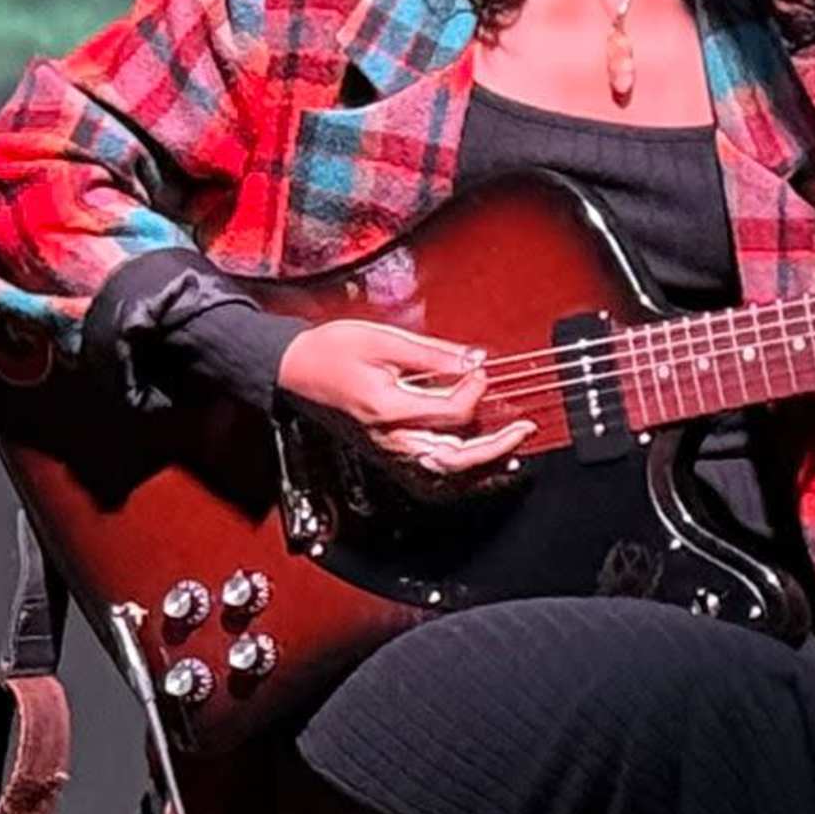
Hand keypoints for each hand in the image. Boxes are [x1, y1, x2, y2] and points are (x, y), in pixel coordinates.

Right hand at [275, 319, 535, 485]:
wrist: (291, 369)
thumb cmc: (327, 352)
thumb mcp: (380, 339)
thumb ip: (431, 353)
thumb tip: (472, 360)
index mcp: (387, 409)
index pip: (450, 412)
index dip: (474, 390)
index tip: (480, 371)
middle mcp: (389, 438)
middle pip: (454, 457)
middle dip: (496, 445)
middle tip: (523, 429)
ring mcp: (386, 450)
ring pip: (444, 474)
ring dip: (482, 466)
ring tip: (510, 452)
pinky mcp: (384, 453)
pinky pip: (428, 474)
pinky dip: (458, 473)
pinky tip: (475, 463)